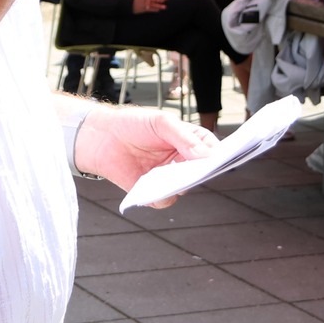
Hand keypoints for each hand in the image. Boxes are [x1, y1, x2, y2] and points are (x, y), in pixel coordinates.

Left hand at [76, 105, 220, 205]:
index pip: (212, 150)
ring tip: (174, 174)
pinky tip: (154, 184)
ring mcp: (169, 178)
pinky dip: (162, 194)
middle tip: (201, 170)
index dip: (220, 156)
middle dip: (203, 172)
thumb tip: (207, 155)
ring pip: (185, 188)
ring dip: (182, 184)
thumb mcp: (162, 123)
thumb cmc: (134, 124)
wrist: (103, 137)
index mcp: (190, 142)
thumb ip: (184, 137)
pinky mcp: (152, 191)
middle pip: (202, 172)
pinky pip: (164, 200)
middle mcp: (183, 162)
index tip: (221, 159)